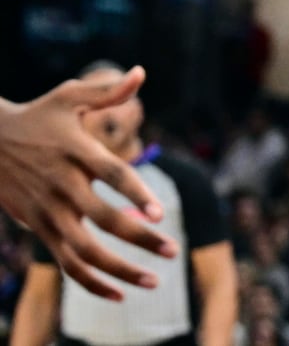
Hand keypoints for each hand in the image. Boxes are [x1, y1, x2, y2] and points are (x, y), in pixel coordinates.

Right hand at [0, 67, 177, 298]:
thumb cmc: (36, 116)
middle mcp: (63, 185)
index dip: (137, 194)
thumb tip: (140, 73)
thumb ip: (106, 91)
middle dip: (140, 239)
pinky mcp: (39, 228)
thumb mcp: (67, 97)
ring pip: (84, 251)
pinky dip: (90, 282)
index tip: (162, 213)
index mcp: (77, 151)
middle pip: (104, 220)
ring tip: (154, 282)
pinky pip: (66, 262)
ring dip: (118, 270)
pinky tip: (118, 293)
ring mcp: (49, 211)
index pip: (113, 175)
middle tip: (173, 250)